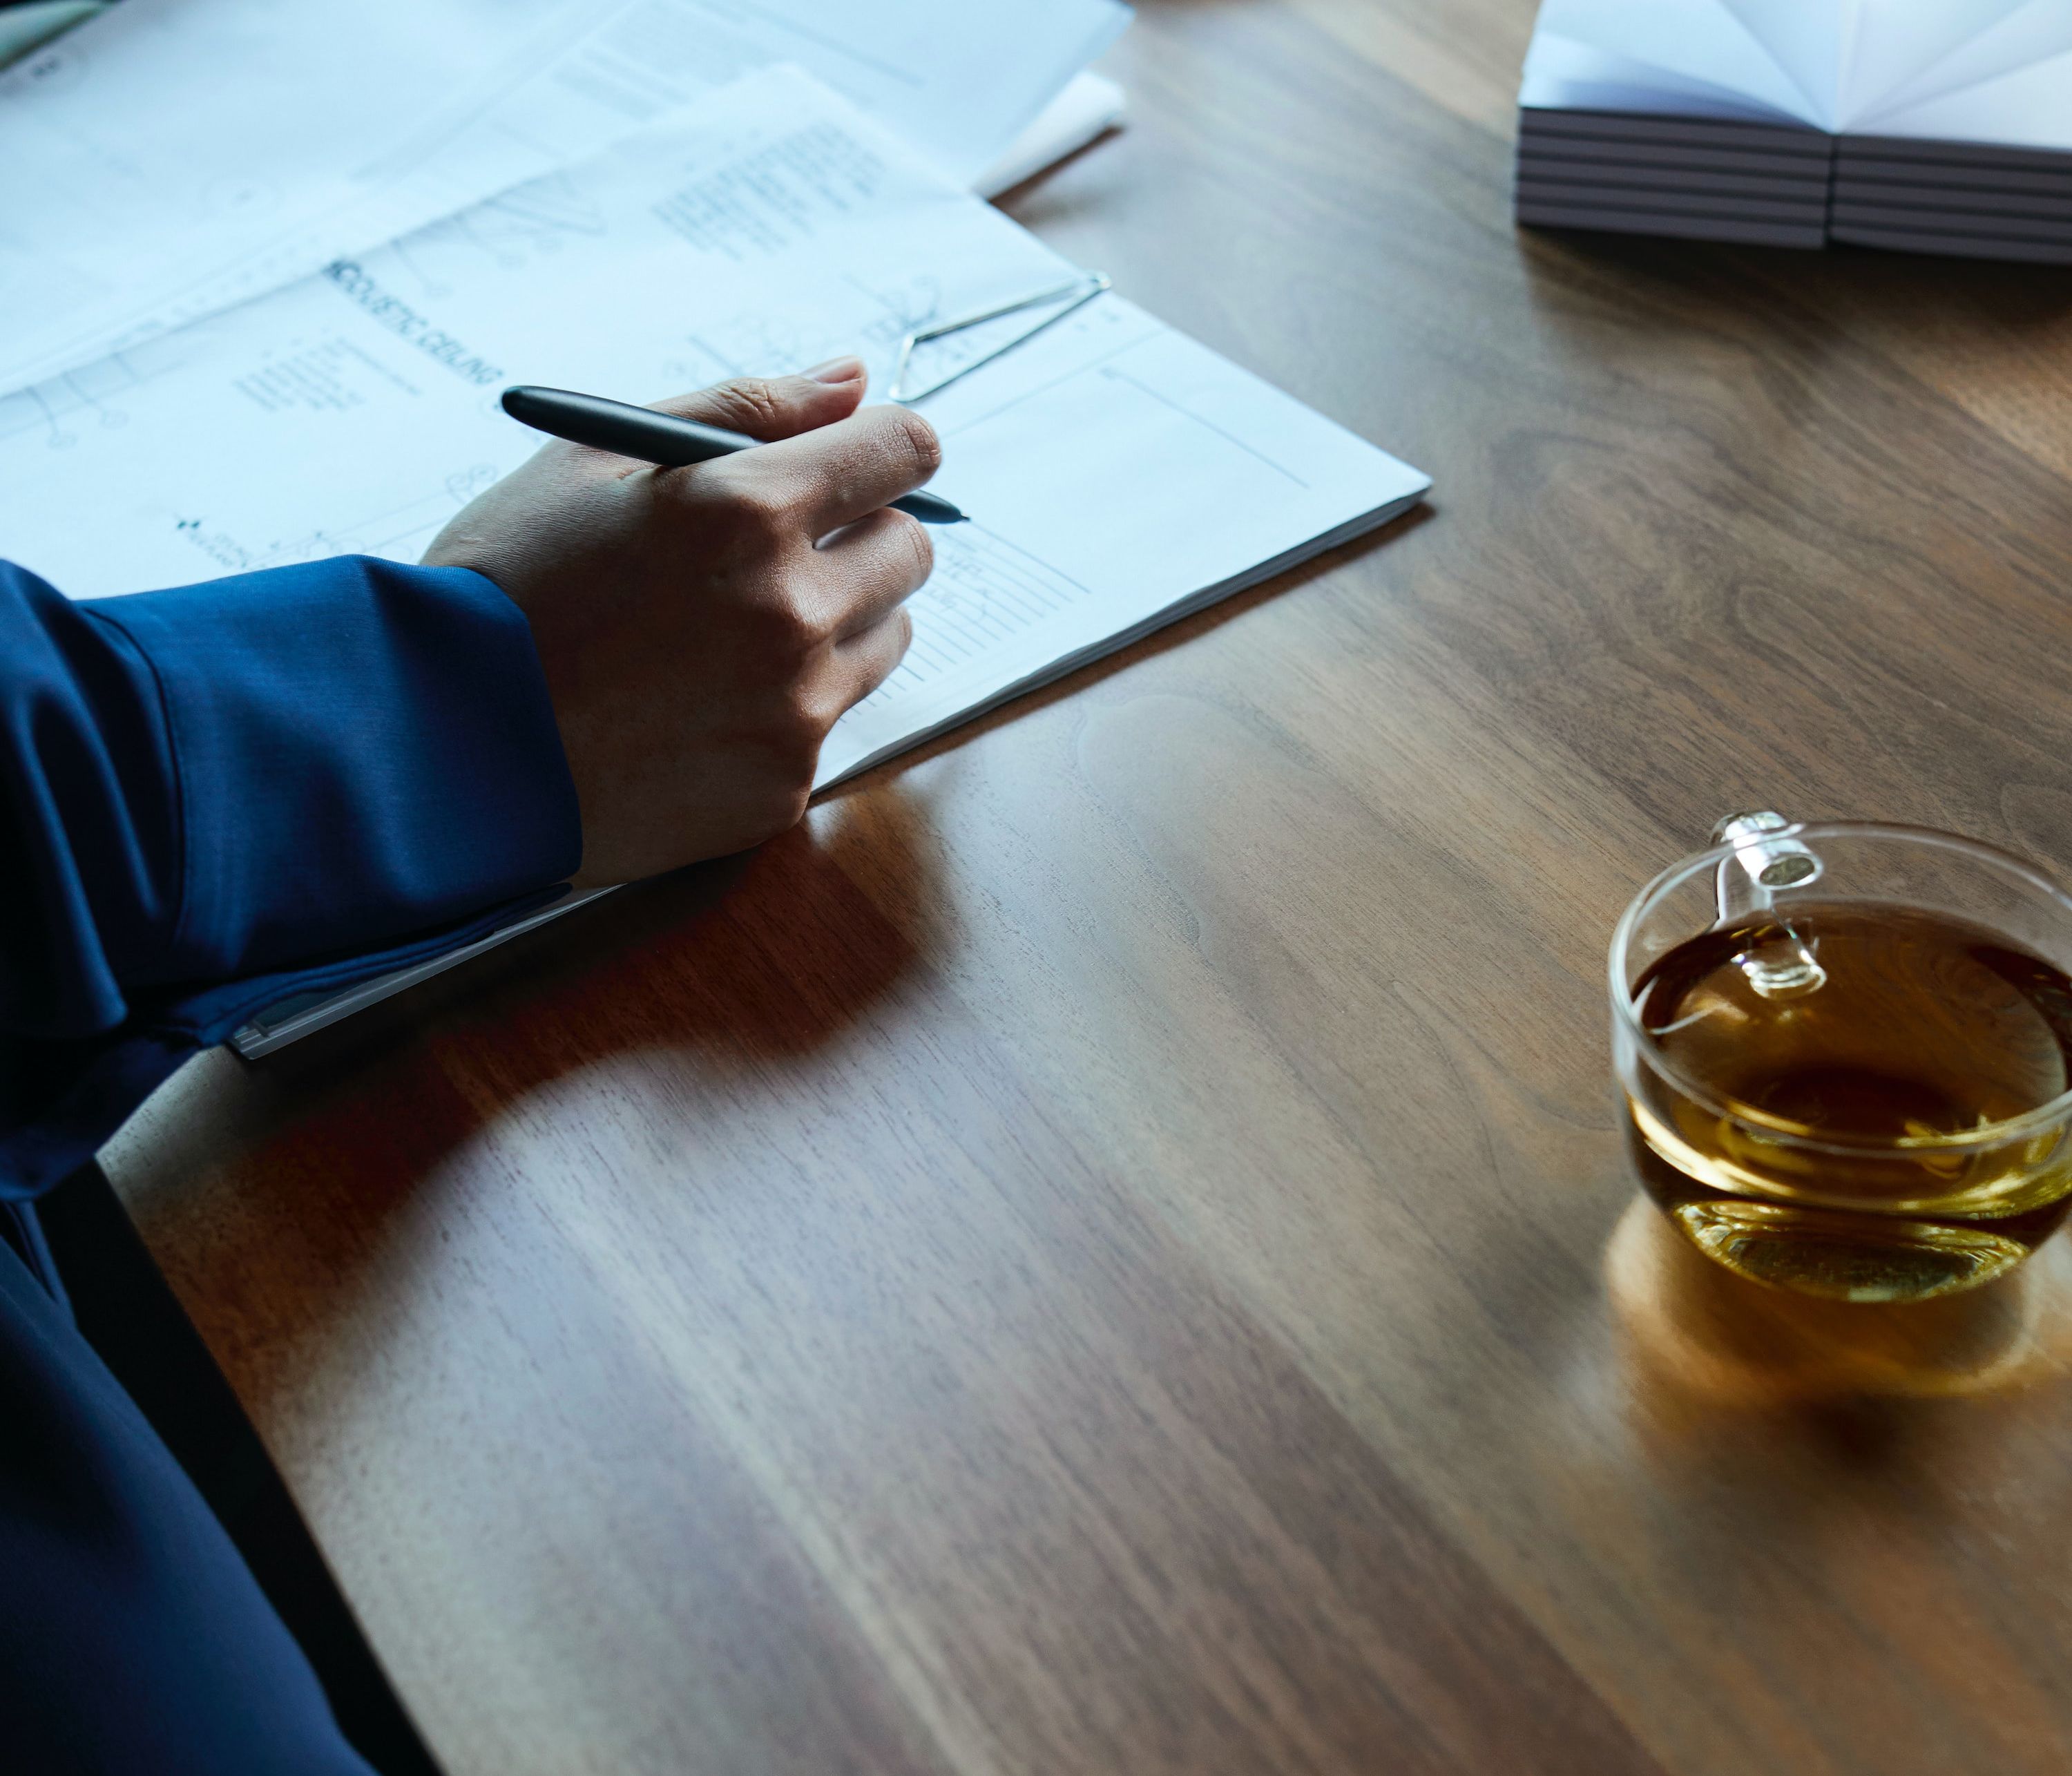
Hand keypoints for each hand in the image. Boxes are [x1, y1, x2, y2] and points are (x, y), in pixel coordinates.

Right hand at [423, 360, 938, 885]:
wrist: (430, 746)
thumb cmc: (501, 588)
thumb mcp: (597, 459)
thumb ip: (745, 409)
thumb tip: (855, 379)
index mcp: (748, 509)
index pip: (902, 451)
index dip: (885, 447)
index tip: (862, 461)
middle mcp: (790, 610)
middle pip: (909, 551)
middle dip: (858, 536)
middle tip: (774, 552)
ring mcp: (794, 709)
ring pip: (885, 639)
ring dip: (836, 622)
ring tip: (727, 634)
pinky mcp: (781, 787)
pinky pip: (829, 725)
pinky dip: (786, 708)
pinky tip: (696, 708)